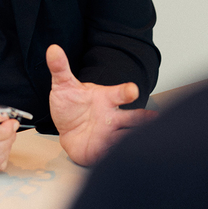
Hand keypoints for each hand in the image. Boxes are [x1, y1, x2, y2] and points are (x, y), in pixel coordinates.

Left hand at [47, 44, 156, 165]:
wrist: (68, 129)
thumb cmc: (72, 105)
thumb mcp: (63, 85)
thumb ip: (60, 68)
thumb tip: (52, 49)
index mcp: (106, 99)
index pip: (120, 94)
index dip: (127, 91)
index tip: (132, 90)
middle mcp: (113, 117)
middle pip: (133, 118)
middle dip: (143, 118)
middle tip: (154, 119)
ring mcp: (110, 135)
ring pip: (127, 137)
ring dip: (133, 139)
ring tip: (143, 142)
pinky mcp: (103, 151)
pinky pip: (112, 155)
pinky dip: (116, 156)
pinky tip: (120, 158)